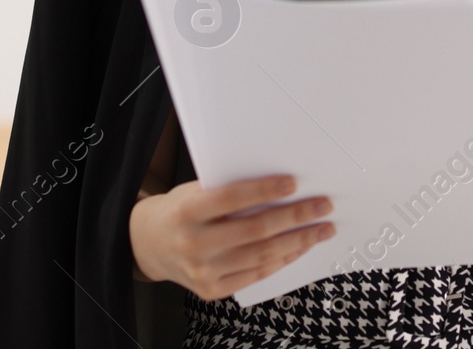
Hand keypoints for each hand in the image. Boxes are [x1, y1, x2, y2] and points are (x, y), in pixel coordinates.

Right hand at [129, 174, 334, 299]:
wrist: (149, 244)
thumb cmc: (180, 210)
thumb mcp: (195, 191)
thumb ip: (228, 190)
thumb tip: (280, 184)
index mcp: (188, 212)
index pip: (233, 198)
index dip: (265, 190)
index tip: (294, 182)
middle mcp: (195, 244)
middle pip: (256, 230)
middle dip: (296, 217)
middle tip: (323, 206)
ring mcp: (204, 271)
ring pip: (262, 255)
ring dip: (299, 241)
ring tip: (322, 228)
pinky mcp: (213, 290)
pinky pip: (256, 274)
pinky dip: (283, 259)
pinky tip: (300, 247)